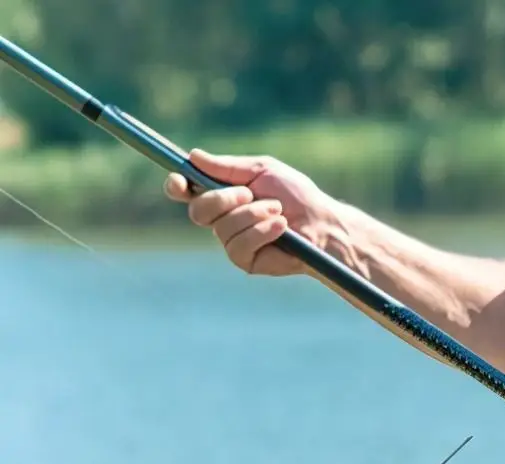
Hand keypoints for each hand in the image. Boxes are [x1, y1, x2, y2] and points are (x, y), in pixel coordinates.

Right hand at [164, 149, 332, 275]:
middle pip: (197, 211)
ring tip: (278, 210)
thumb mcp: (262, 171)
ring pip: (222, 228)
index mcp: (222, 194)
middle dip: (222, 199)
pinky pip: (239, 245)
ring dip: (252, 214)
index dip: (177, 186)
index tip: (180, 181)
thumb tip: (194, 156)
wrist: (322, 224)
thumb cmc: (296, 195)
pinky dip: (261, 232)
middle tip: (249, 193)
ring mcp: (232, 241)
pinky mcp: (245, 261)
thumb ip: (228, 168)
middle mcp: (222, 219)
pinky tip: (280, 227)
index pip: (187, 192)